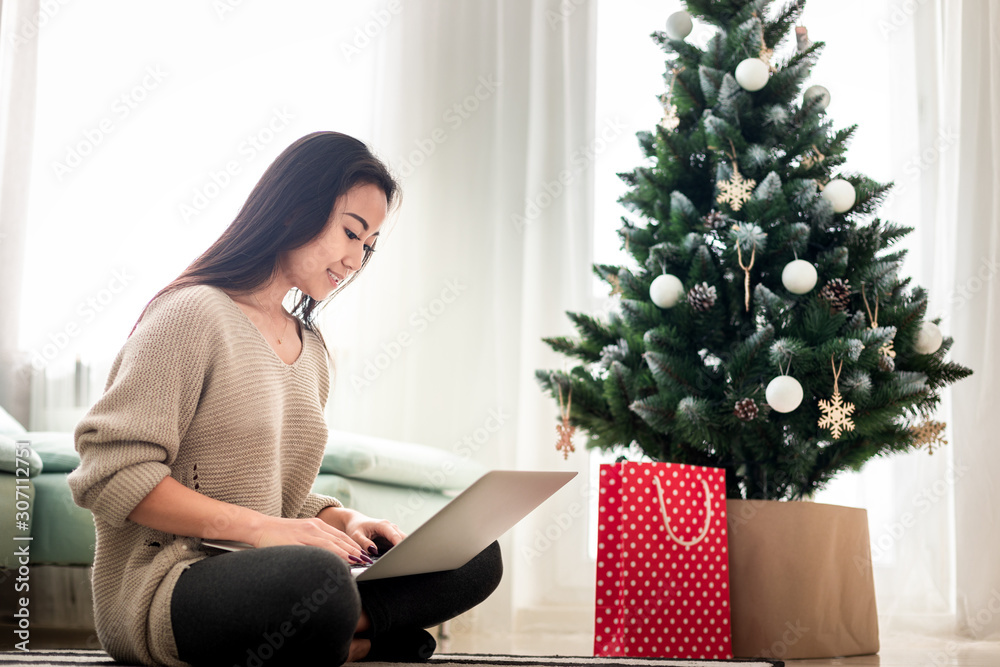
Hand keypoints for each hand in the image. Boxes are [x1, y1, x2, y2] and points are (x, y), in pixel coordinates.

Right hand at [249, 515, 371, 564]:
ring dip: (346, 553)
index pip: (340, 536)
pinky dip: (327, 555)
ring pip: (330, 544)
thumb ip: (315, 542)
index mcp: (316, 525)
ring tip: (358, 561)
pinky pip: (315, 549)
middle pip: (339, 540)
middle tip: (367, 560)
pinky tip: (334, 562)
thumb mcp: (301, 535)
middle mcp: (314, 527)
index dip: (353, 545)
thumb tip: (328, 556)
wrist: (259, 527)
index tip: (364, 554)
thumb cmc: (279, 534)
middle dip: (355, 550)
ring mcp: (305, 534)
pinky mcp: (295, 541)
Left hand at [318, 507, 405, 556]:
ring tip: (402, 561)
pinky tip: (396, 559)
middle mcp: (391, 527)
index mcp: (383, 525)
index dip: (400, 546)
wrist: (354, 522)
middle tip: (404, 561)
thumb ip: (364, 543)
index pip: (395, 536)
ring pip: (404, 541)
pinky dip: (399, 551)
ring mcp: (392, 532)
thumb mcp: (356, 535)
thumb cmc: (355, 527)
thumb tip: (374, 551)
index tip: (402, 555)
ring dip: (403, 550)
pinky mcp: (391, 538)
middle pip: (404, 538)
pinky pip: (399, 545)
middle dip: (405, 548)